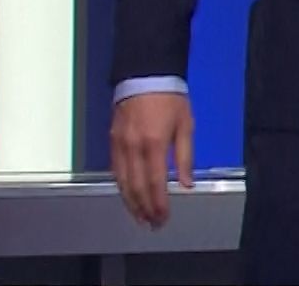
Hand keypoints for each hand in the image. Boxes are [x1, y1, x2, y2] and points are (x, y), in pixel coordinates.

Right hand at [110, 92, 193, 228]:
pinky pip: (115, 170)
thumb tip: (186, 183)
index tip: (163, 217)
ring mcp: (120, 145)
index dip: (158, 203)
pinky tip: (127, 195)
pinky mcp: (112, 141)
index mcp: (154, 144)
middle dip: (144, 208)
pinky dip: (121, 186)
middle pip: (136, 187)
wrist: (146, 75)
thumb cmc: (170, 98)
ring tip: (140, 217)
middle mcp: (133, 147)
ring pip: (122, 182)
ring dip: (131, 202)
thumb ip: (185, 156)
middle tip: (152, 224)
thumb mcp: (186, 125)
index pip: (155, 183)